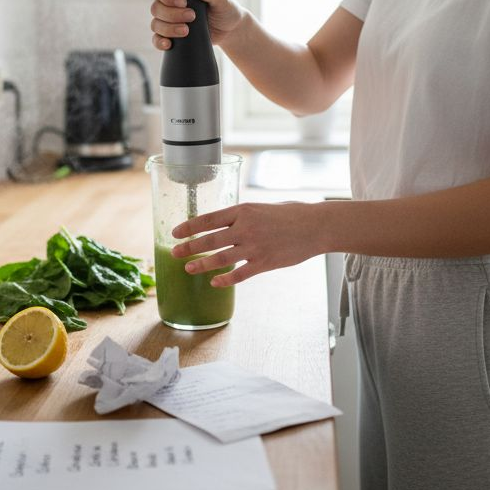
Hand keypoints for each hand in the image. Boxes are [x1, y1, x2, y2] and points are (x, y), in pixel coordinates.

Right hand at [150, 0, 246, 52]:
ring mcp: (168, 20)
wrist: (229, 29)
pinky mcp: (170, 35)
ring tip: (186, 31)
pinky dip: (160, 42)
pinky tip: (168, 44)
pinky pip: (156, 39)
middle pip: (156, 8)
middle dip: (172, 15)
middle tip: (192, 17)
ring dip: (168, 29)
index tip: (182, 3)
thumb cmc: (225, 9)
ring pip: (155, 24)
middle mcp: (169, 3)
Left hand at [169, 202, 322, 286]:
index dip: (189, 227)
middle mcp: (246, 228)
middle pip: (209, 239)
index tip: (176, 233)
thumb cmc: (290, 214)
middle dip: (189, 247)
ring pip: (220, 258)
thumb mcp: (262, 207)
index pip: (208, 219)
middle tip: (174, 252)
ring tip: (188, 268)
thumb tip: (222, 225)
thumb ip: (242, 217)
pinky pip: (239, 274)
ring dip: (202, 264)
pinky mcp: (265, 262)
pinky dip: (225, 279)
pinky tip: (215, 282)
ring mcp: (255, 246)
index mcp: (243, 210)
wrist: (316, 226)